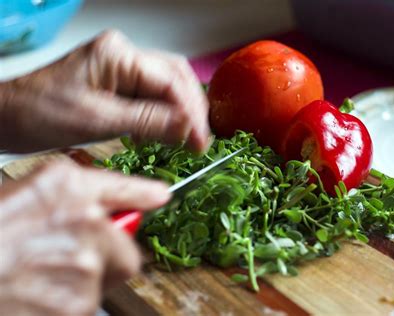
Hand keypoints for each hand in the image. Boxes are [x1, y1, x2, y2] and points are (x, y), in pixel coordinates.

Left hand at [0, 30, 209, 152]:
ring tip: (188, 139)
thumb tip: (188, 127)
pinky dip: (162, 115)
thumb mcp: (98, 121)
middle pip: (174, 78)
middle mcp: (122, 55)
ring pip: (166, 87)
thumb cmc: (39, 113)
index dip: (191, 113)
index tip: (202, 141)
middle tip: (201, 140)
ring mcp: (120, 67)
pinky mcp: (116, 82)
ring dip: (180, 113)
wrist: (8, 116)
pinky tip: (163, 133)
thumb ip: (148, 122)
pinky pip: (150, 96)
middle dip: (192, 109)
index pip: (170, 81)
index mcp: (117, 55)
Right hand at [0, 161, 169, 314]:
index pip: (123, 189)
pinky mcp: (80, 303)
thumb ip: (62, 199)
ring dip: (78, 288)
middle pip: (125, 252)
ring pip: (102, 284)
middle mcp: (85, 219)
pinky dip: (65, 309)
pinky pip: (86, 308)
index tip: (160, 196)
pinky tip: (34, 300)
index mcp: (65, 187)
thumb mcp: (14, 198)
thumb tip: (95, 208)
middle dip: (107, 262)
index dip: (143, 194)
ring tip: (36, 285)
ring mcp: (86, 263)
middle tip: (72, 266)